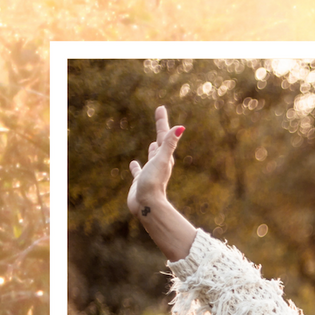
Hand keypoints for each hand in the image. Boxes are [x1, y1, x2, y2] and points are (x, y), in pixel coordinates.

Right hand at [124, 104, 197, 261]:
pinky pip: (138, 172)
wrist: (147, 206)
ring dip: (152, 150)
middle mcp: (159, 164)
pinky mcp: (140, 182)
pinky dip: (136, 167)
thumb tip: (181, 127)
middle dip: (161, 131)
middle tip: (160, 119)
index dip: (162, 121)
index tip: (160, 108)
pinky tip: (133, 163)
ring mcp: (150, 173)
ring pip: (152, 158)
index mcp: (164, 158)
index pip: (164, 136)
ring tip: (152, 143)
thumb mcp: (161, 160)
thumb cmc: (154, 183)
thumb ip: (170, 144)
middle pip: (161, 144)